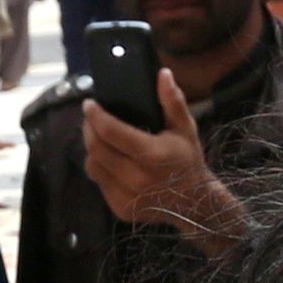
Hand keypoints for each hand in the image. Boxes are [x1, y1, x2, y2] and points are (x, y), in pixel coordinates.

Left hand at [81, 72, 246, 242]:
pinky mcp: (121, 208)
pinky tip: (109, 160)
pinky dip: (100, 169)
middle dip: (88, 129)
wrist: (194, 202)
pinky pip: (99, 183)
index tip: (89, 104)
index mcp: (152, 154)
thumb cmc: (187, 160)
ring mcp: (127, 196)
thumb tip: (164, 74)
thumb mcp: (185, 128)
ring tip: (99, 138)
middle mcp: (137, 177)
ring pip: (93, 167)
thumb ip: (173, 101)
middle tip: (90, 119)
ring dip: (92, 150)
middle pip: (96, 148)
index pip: (110, 132)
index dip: (95, 115)